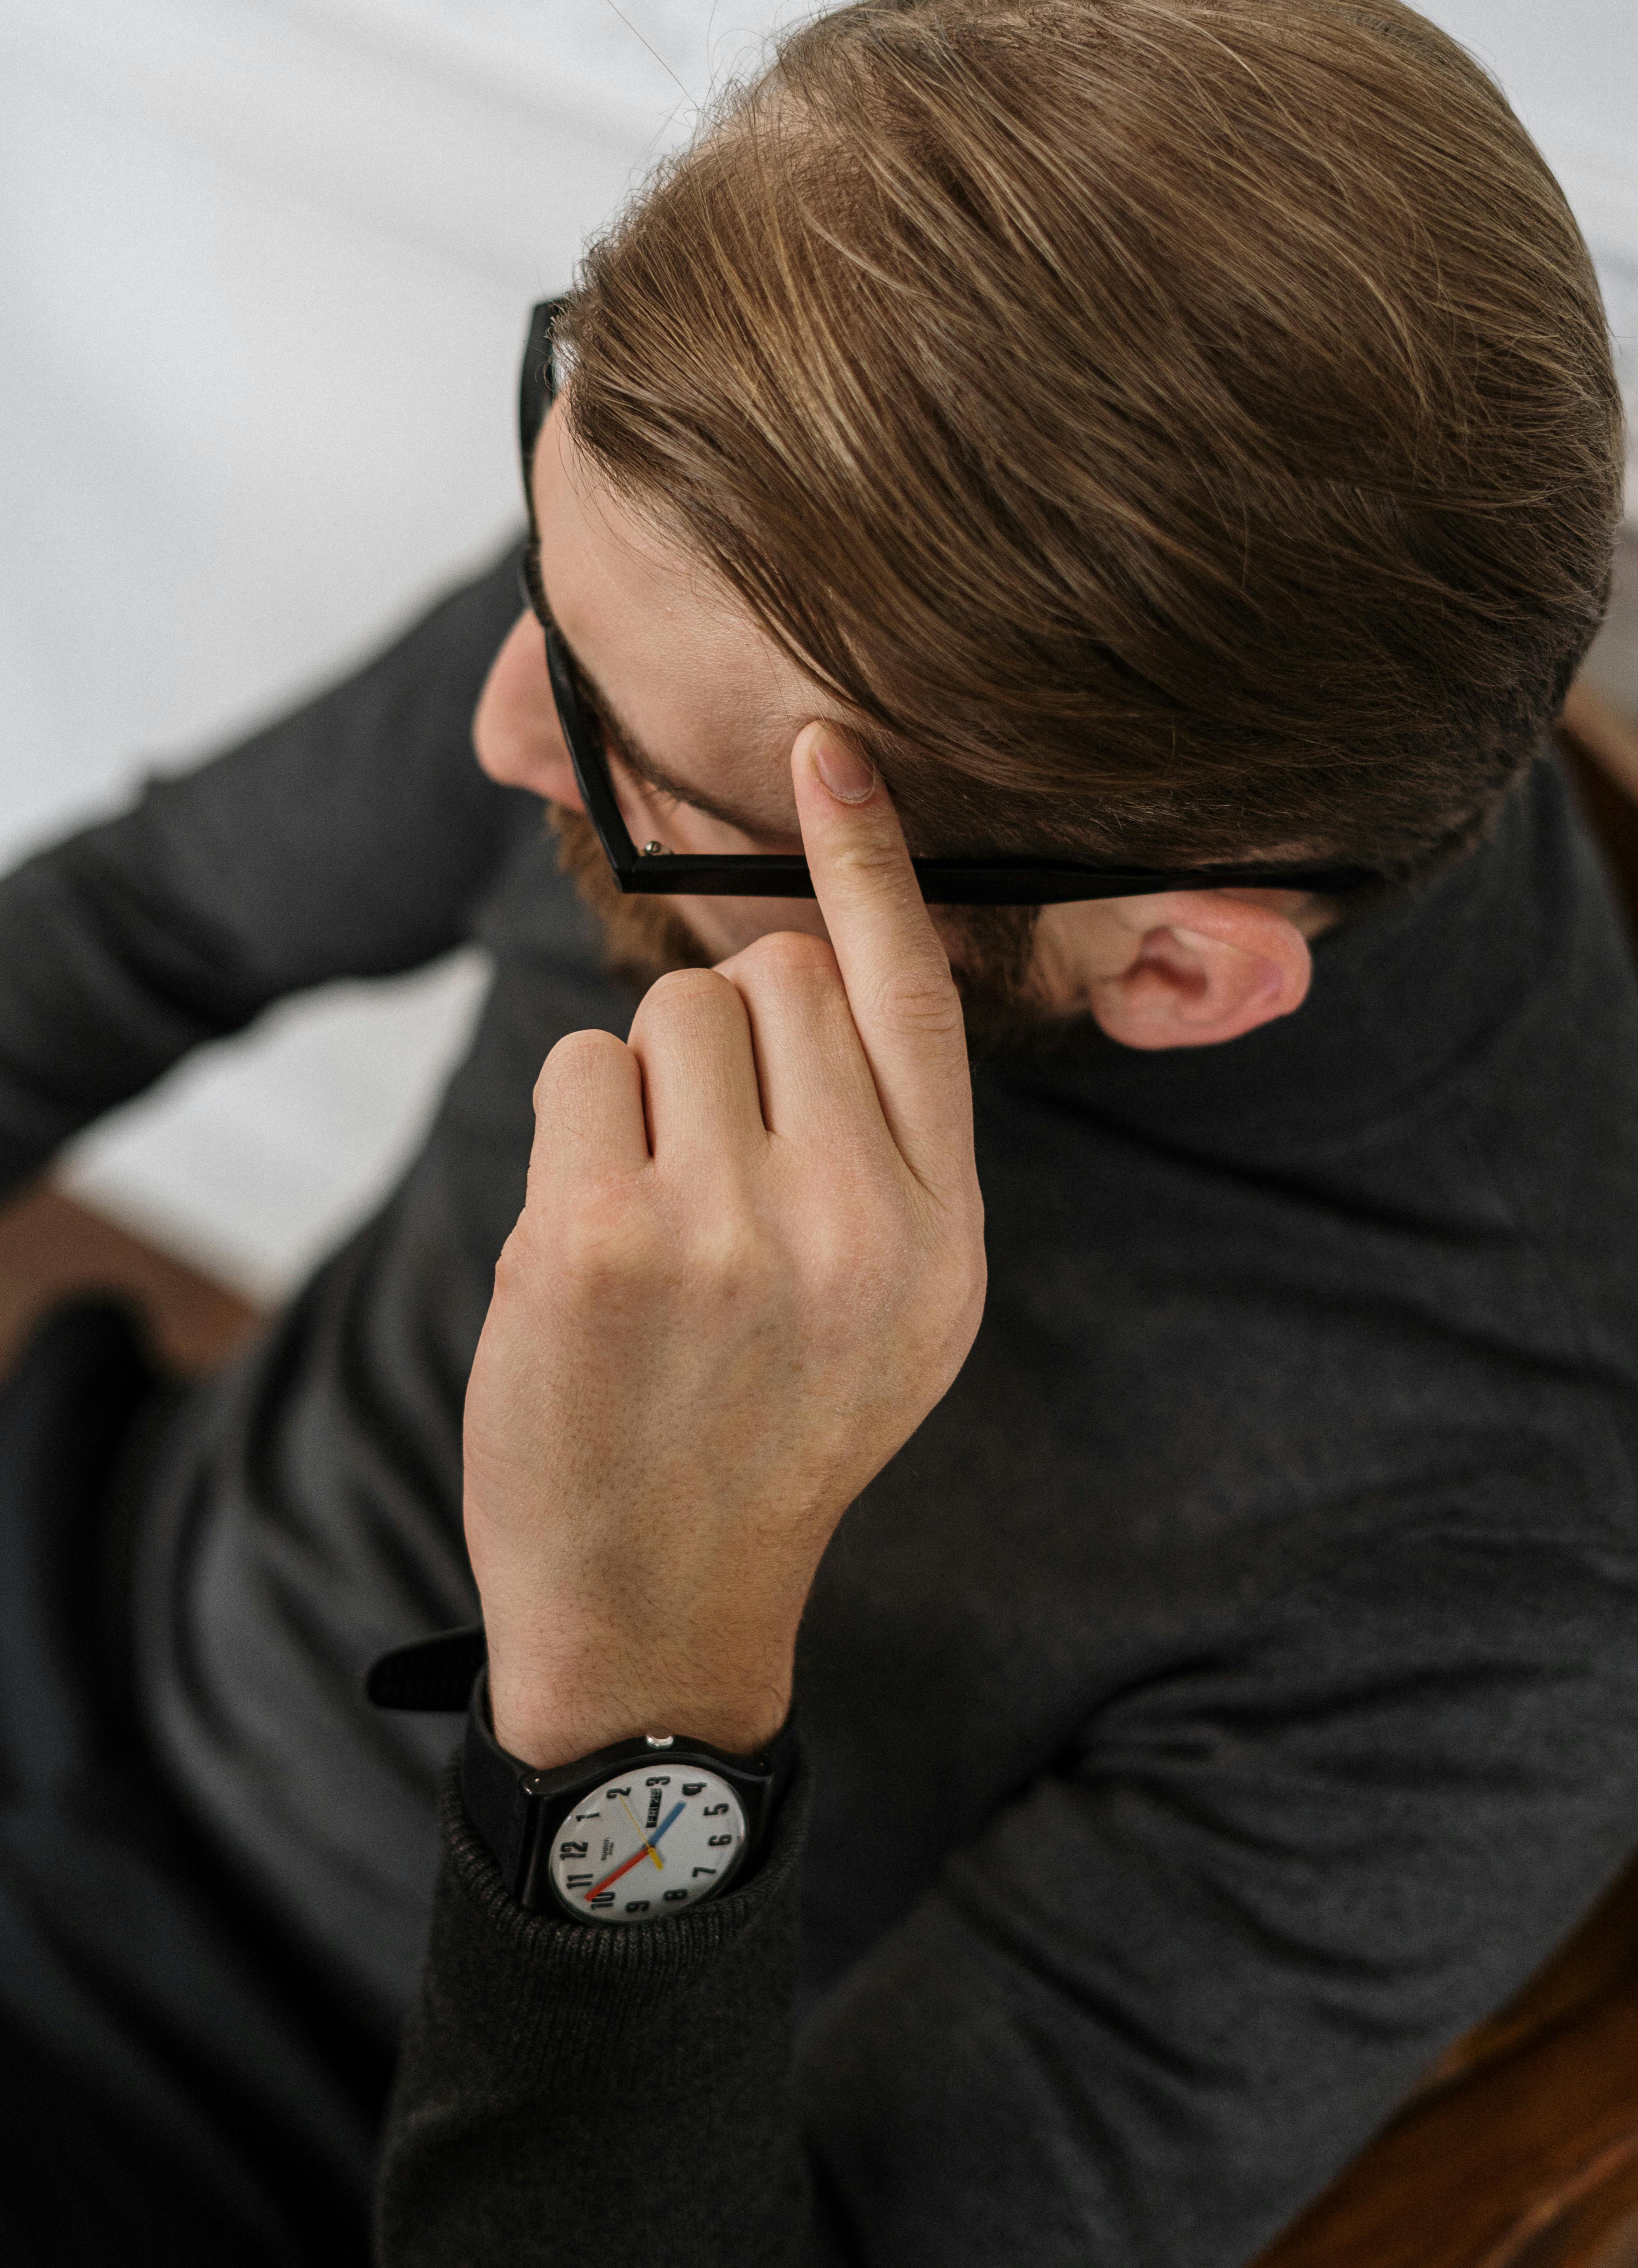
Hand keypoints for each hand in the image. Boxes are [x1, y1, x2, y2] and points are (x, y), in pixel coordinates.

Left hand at [462, 724, 986, 1767]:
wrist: (660, 1603)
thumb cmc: (769, 1426)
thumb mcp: (897, 1306)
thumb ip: (885, 1147)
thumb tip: (806, 963)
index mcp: (939, 1231)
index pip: (913, 995)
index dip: (871, 861)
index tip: (827, 749)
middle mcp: (853, 1218)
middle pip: (772, 976)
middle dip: (729, 1030)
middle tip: (715, 1155)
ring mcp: (723, 1230)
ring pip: (671, 1011)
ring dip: (648, 1084)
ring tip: (658, 1214)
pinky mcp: (598, 1243)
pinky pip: (580, 1071)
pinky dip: (577, 1130)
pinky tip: (594, 1239)